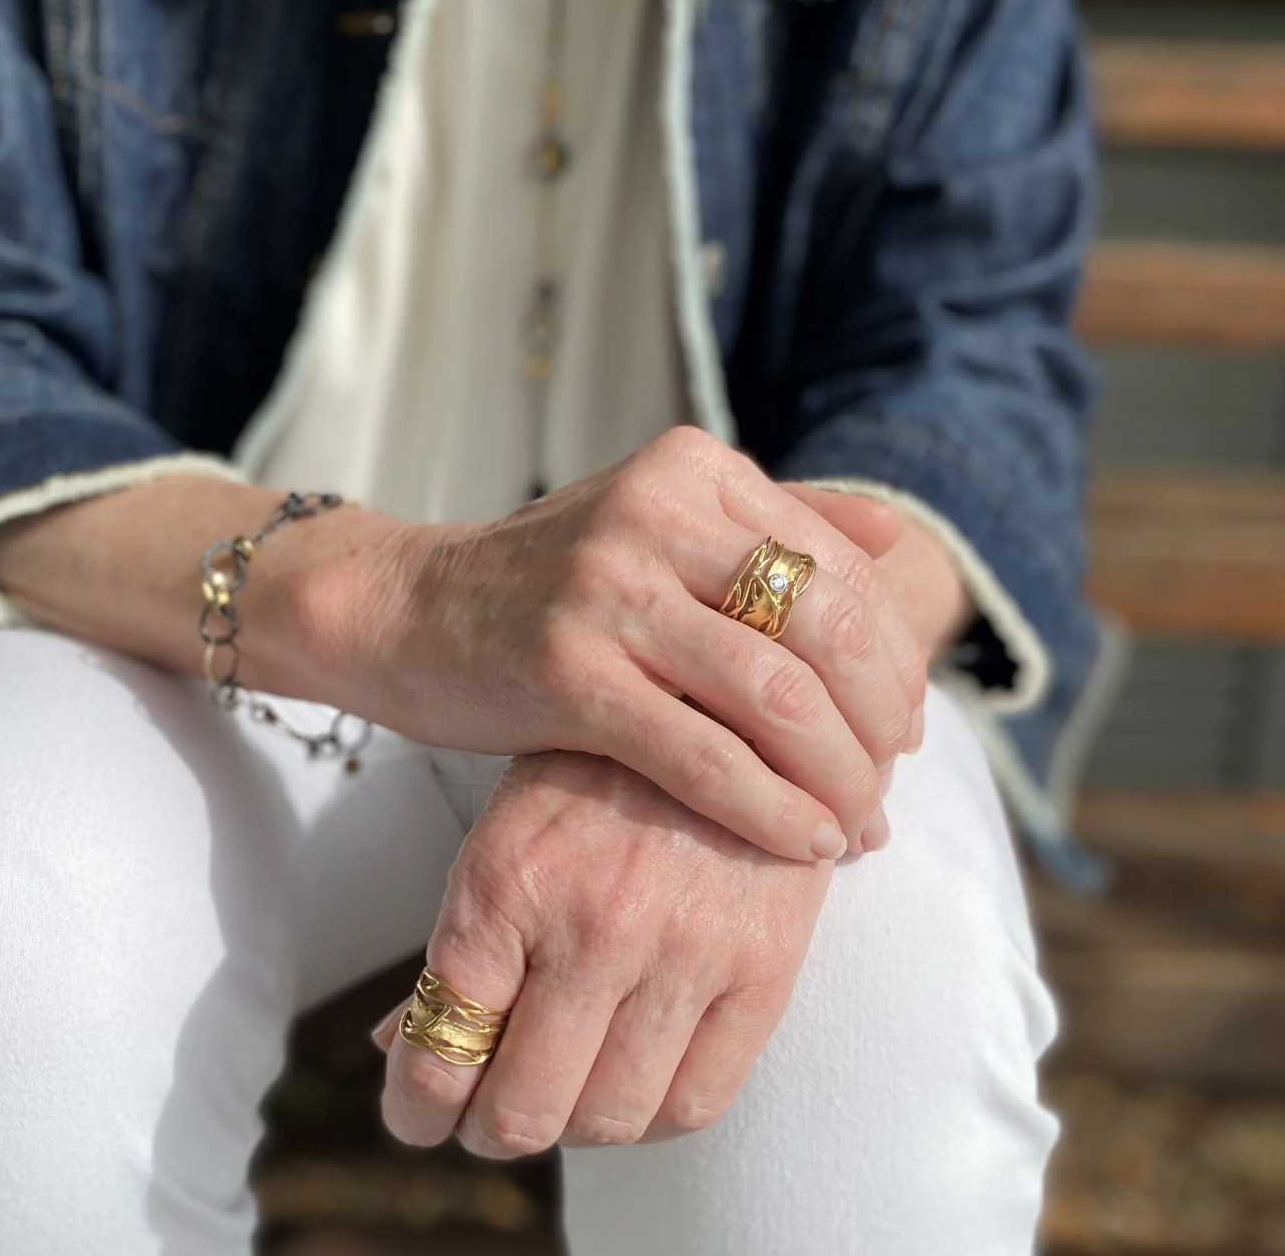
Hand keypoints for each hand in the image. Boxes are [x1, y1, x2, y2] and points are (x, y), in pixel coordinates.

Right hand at [268, 427, 925, 858]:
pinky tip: (803, 843)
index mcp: (693, 470)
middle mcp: (656, 511)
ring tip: (858, 826)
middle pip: (828, 626)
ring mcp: (607, 588)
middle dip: (882, 721)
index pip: (841, 567)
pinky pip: (701, 754)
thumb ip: (775, 520)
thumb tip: (901, 546)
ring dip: (839, 774)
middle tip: (890, 783)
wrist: (408, 609)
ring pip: (776, 694)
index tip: (905, 725)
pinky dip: (768, 808)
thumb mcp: (656, 521)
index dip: (896, 656)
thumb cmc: (548, 578)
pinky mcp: (568, 670)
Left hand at [375, 751, 831, 1153]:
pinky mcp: (760, 966)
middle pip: (524, 1110)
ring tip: (563, 1091)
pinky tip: (632, 1081)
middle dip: (488, 1127)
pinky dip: (652, 1117)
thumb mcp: (504, 832)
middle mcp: (593, 921)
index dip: (416, 1110)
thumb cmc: (594, 775)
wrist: (723, 709)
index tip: (420, 1116)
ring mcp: (684, 948)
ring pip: (609, 1119)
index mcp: (508, 880)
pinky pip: (696, 1102)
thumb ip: (458, 946)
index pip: (440, 1054)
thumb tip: (396, 1047)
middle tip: (487, 1112)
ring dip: (571, 1126)